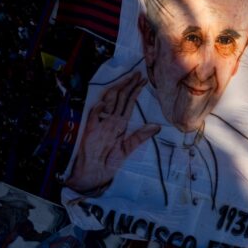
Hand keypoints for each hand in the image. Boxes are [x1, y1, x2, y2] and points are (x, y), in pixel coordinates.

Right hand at [65, 72, 158, 193]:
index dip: (135, 91)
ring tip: (126, 79)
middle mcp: (110, 120)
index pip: (128, 103)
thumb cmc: (109, 161)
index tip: (143, 80)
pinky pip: (93, 117)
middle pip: (120, 98)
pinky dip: (98, 109)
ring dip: (117, 91)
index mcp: (120, 124)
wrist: (94, 173)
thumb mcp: (127, 149)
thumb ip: (140, 137)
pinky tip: (104, 102)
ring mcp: (100, 124)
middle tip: (138, 73)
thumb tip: (157, 127)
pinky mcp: (90, 130)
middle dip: (128, 85)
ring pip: (109, 103)